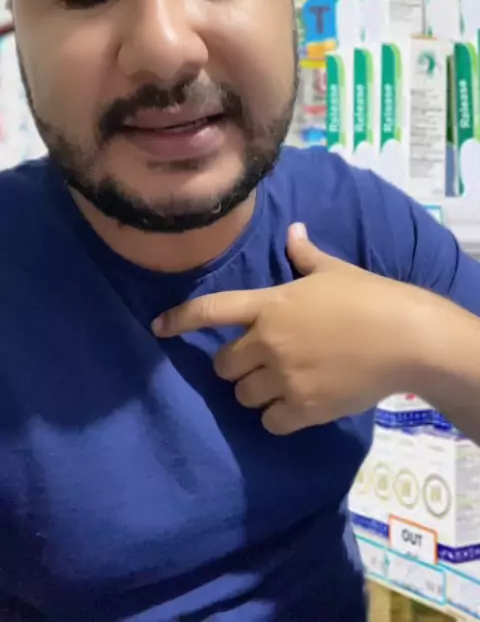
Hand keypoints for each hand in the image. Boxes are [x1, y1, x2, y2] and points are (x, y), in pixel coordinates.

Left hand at [153, 225, 429, 434]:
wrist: (406, 337)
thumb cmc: (368, 297)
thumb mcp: (334, 270)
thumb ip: (305, 254)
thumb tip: (294, 230)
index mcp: (270, 305)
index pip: (212, 310)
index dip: (180, 319)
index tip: (158, 327)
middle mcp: (268, 341)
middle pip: (224, 365)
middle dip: (235, 365)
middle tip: (258, 362)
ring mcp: (284, 377)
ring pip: (244, 396)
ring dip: (255, 392)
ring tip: (280, 385)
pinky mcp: (304, 407)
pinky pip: (270, 421)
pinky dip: (277, 417)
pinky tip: (296, 405)